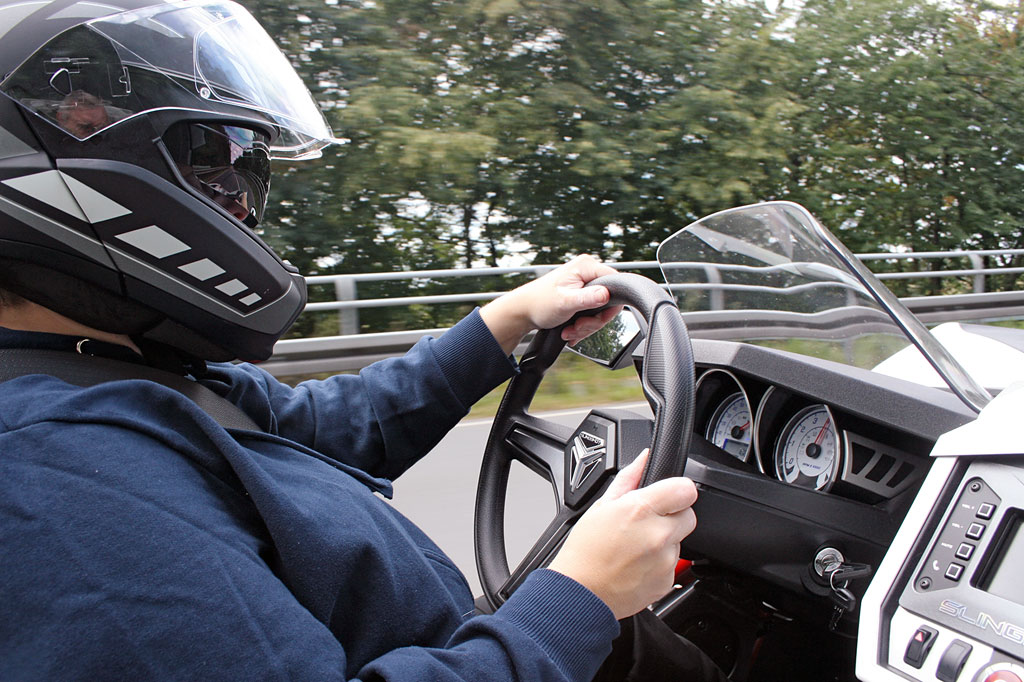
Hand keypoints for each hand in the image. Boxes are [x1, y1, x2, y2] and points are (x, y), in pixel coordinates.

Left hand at [479, 255, 620, 353]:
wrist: (522, 311)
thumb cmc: (538, 303)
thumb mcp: (564, 302)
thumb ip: (587, 298)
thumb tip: (606, 294)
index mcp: (586, 266)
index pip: (616, 284)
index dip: (611, 305)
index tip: (595, 319)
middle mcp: (587, 272)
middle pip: (609, 300)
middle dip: (594, 321)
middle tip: (578, 327)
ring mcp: (584, 284)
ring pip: (600, 310)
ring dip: (586, 326)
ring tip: (569, 331)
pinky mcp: (581, 295)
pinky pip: (591, 312)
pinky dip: (582, 325)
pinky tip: (570, 330)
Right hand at [547, 450, 697, 619]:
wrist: (581, 593)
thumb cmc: (585, 550)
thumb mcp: (601, 505)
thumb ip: (630, 477)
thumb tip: (645, 457)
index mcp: (641, 510)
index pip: (686, 489)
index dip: (676, 490)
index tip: (667, 496)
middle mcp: (658, 535)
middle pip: (688, 514)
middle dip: (673, 515)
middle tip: (647, 523)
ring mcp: (665, 560)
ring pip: (680, 540)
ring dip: (665, 540)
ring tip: (636, 546)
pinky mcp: (668, 581)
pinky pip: (674, 563)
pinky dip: (660, 562)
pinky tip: (638, 563)